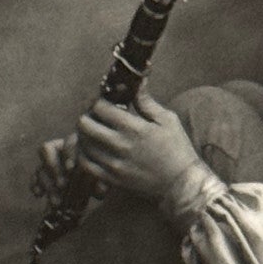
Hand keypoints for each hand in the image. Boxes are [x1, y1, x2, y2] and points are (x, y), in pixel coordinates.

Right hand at [30, 133, 104, 206]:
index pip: (68, 142)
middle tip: (62, 186)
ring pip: (40, 166)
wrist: (92, 191)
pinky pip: (34, 178)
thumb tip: (101, 189)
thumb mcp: (104, 180)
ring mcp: (50, 162)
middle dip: (53, 168)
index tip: (71, 168)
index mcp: (78, 143)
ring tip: (56, 201)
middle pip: (48, 150)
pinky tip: (39, 195)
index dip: (68, 154)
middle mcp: (61, 149)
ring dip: (46, 183)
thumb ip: (102, 181)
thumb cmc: (101, 180)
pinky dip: (35, 185)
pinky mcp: (42, 175)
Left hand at [75, 85, 202, 201]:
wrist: (179, 182)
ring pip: (82, 145)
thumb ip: (146, 101)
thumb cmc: (177, 148)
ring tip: (92, 130)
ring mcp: (113, 164)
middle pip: (85, 126)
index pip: (100, 108)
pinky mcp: (110, 179)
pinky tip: (90, 148)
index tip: (101, 100)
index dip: (97, 101)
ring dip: (83, 135)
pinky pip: (86, 165)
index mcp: (134, 128)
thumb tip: (137, 81)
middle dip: (87, 115)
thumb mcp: (167, 119)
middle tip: (93, 115)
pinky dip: (83, 154)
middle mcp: (120, 146)